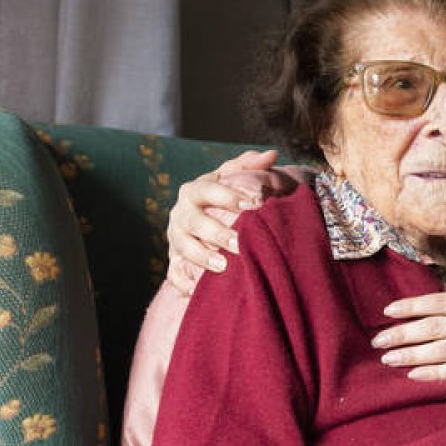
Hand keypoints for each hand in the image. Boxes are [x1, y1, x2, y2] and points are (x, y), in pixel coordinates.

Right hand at [166, 150, 302, 293]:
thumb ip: (249, 165)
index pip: (208, 190)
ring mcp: (176, 239)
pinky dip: (183, 283)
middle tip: (239, 243)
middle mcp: (181, 214)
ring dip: (202, 258)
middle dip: (216, 232)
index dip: (229, 196)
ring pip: (183, 248)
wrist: (205, 221)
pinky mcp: (174, 262)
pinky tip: (198, 291)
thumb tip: (271, 154)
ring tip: (223, 266)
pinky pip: (174, 275)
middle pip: (194, 222)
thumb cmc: (225, 197)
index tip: (254, 204)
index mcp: (194, 190)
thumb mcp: (233, 178)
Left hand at [374, 286, 445, 380]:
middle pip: (433, 327)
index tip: (387, 311)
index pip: (438, 302)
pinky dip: (433, 374)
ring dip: (411, 355)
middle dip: (402, 333)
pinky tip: (413, 375)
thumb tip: (436, 293)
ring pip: (440, 351)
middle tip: (378, 340)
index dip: (410, 306)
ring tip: (388, 358)